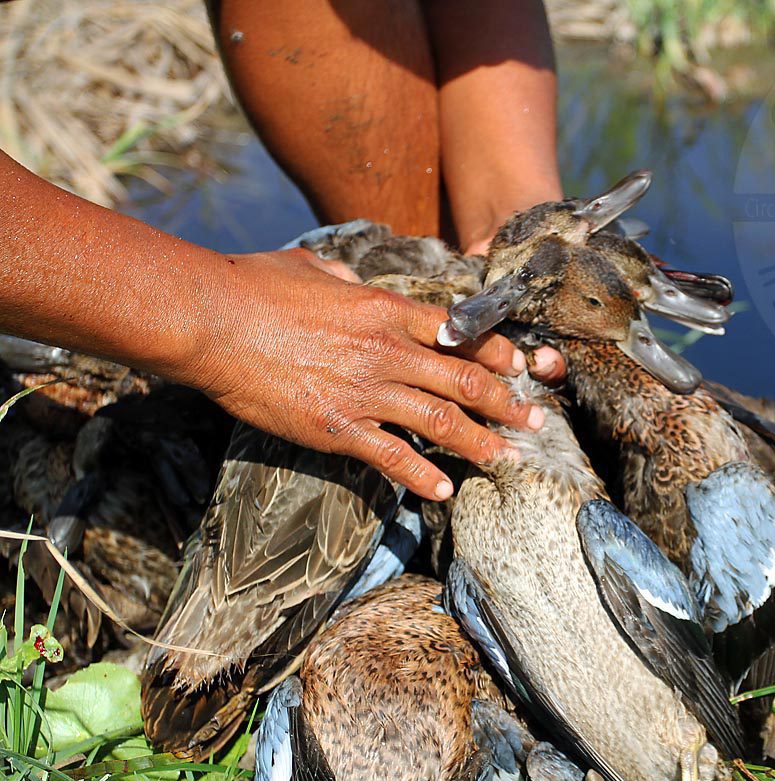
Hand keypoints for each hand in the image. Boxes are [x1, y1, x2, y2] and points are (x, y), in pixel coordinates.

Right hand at [187, 248, 563, 499]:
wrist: (211, 322)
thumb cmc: (254, 287)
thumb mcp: (312, 268)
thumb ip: (345, 279)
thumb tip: (354, 281)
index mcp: (385, 310)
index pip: (460, 334)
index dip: (497, 354)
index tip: (520, 368)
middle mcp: (387, 352)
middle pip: (465, 382)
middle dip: (506, 404)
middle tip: (534, 421)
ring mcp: (365, 392)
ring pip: (442, 423)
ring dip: (482, 443)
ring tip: (506, 459)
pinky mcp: (338, 428)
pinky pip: (393, 457)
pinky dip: (423, 476)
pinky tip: (444, 490)